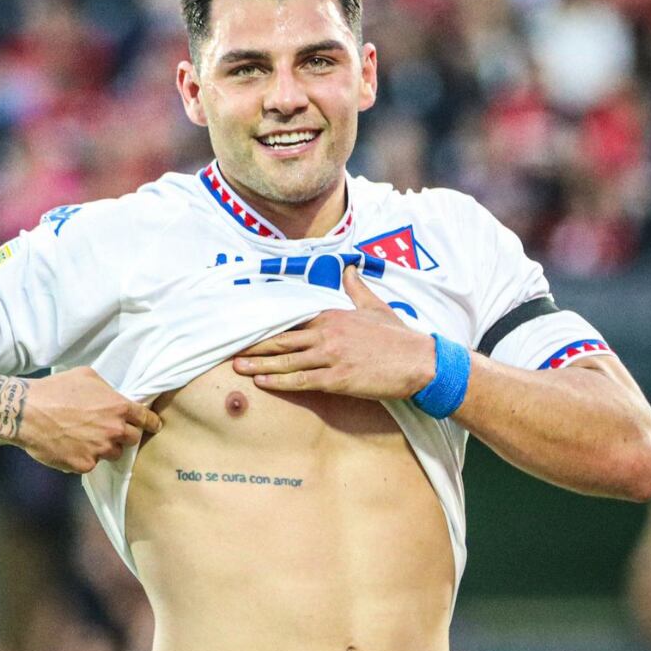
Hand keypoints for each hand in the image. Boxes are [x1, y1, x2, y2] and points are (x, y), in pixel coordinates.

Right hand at [16, 366, 160, 473]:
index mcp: (119, 407)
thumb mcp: (86, 376)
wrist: (24, 411)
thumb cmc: (54, 389)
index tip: (153, 426)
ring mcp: (100, 449)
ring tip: (86, 439)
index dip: (151, 423)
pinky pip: (92, 464)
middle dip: (124, 435)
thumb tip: (114, 396)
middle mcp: (114, 430)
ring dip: (105, 448)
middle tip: (109, 431)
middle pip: (133, 439)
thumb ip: (107, 389)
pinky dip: (84, 458)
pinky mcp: (84, 464)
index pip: (147, 419)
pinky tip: (70, 447)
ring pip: (114, 454)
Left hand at [232, 267, 435, 400]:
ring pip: (286, 362)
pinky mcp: (337, 379)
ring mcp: (331, 357)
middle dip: (255, 347)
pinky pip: (301, 380)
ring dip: (259, 365)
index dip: (268, 328)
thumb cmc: (398, 337)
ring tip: (237, 368)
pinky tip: (263, 383)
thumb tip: (349, 267)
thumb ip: (357, 288)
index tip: (249, 330)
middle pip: (282, 341)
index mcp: (333, 316)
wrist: (419, 362)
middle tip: (231, 350)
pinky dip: (279, 382)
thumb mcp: (375, 306)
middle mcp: (327, 334)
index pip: (292, 321)